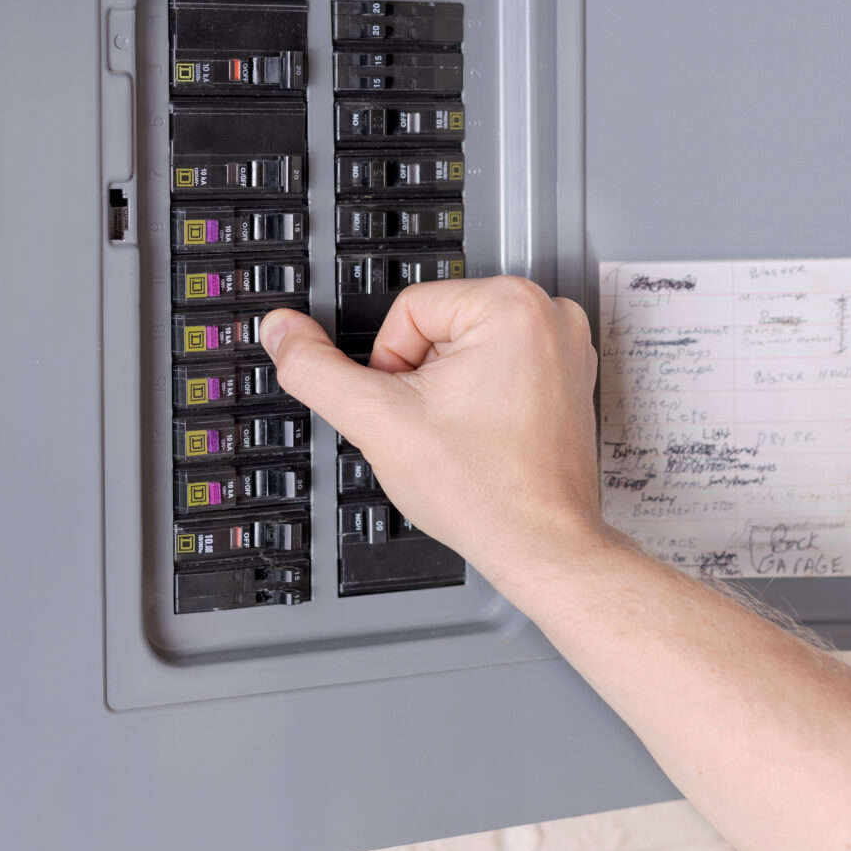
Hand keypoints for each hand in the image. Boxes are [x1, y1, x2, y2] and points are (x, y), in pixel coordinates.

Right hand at [260, 277, 612, 585]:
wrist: (539, 547)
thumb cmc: (485, 492)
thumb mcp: (377, 421)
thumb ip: (316, 370)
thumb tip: (283, 330)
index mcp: (512, 304)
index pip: (407, 312)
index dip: (393, 368)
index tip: (416, 409)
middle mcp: (549, 313)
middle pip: (436, 328)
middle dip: (421, 381)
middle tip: (442, 429)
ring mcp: (565, 345)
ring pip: (463, 350)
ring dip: (449, 393)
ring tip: (468, 438)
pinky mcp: (568, 376)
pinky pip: (496, 368)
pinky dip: (481, 401)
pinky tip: (487, 440)